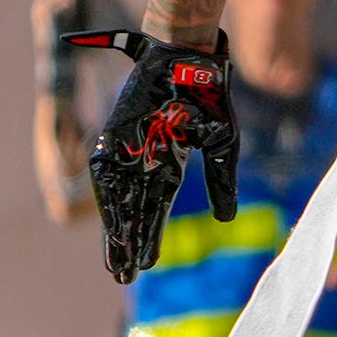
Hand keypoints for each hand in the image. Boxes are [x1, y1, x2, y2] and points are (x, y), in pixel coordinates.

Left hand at [71, 28, 236, 285]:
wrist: (186, 59)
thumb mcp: (225, 144)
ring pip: (119, 201)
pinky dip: (110, 204)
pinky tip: (113, 229)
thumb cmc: (209, 97)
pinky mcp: (114, 137)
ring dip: (118, 233)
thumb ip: (223, 182)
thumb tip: (227, 220)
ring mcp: (128, 150)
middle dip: (128, 245)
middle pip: (134, 212)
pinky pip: (109, 177)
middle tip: (122, 277)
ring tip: (116, 264)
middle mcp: (145, 162)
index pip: (156, 209)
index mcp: (169, 164)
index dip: (149, 238)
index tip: (143, 266)